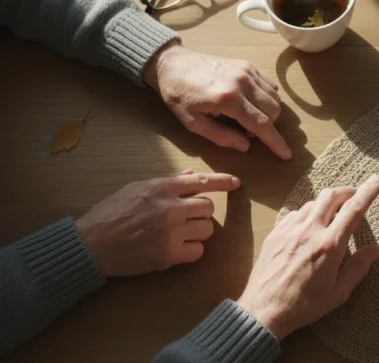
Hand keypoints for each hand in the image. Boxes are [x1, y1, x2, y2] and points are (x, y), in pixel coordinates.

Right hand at [76, 170, 240, 276]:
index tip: (236, 183)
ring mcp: (171, 232)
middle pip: (209, 208)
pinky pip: (198, 251)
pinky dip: (191, 251)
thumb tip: (190, 176)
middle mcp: (170, 208)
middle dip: (201, 214)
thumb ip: (166, 182)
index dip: (222, 182)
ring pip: (207, 230)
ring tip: (177, 234)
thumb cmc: (111, 213)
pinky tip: (174, 248)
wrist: (91, 244)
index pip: (201, 181)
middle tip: (184, 219)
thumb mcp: (136, 188)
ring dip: (197, 232)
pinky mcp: (168, 254)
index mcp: (161, 188)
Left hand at [143, 41, 290, 158]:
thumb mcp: (193, 123)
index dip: (276, 142)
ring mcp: (247, 71)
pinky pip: (270, 85)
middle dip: (267, 127)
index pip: (262, 124)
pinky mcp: (248, 65)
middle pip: (273, 111)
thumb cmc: (179, 95)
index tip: (286, 154)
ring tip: (245, 116)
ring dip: (268, 113)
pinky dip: (267, 99)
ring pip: (275, 98)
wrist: (172, 64)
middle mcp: (242, 82)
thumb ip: (221, 137)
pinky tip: (250, 103)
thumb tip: (246, 146)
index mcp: (228, 99)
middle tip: (244, 131)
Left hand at [236, 175, 378, 339]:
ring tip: (333, 215)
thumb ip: (358, 267)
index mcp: (329, 245)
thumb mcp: (338, 292)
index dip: (367, 192)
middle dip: (347, 190)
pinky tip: (310, 226)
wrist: (263, 311)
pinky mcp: (276, 233)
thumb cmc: (302, 305)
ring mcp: (290, 229)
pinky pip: (296, 213)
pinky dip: (308, 213)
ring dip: (327, 202)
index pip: (353, 210)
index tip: (376, 181)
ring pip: (313, 202)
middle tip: (355, 196)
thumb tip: (374, 250)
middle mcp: (309, 231)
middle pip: (331, 195)